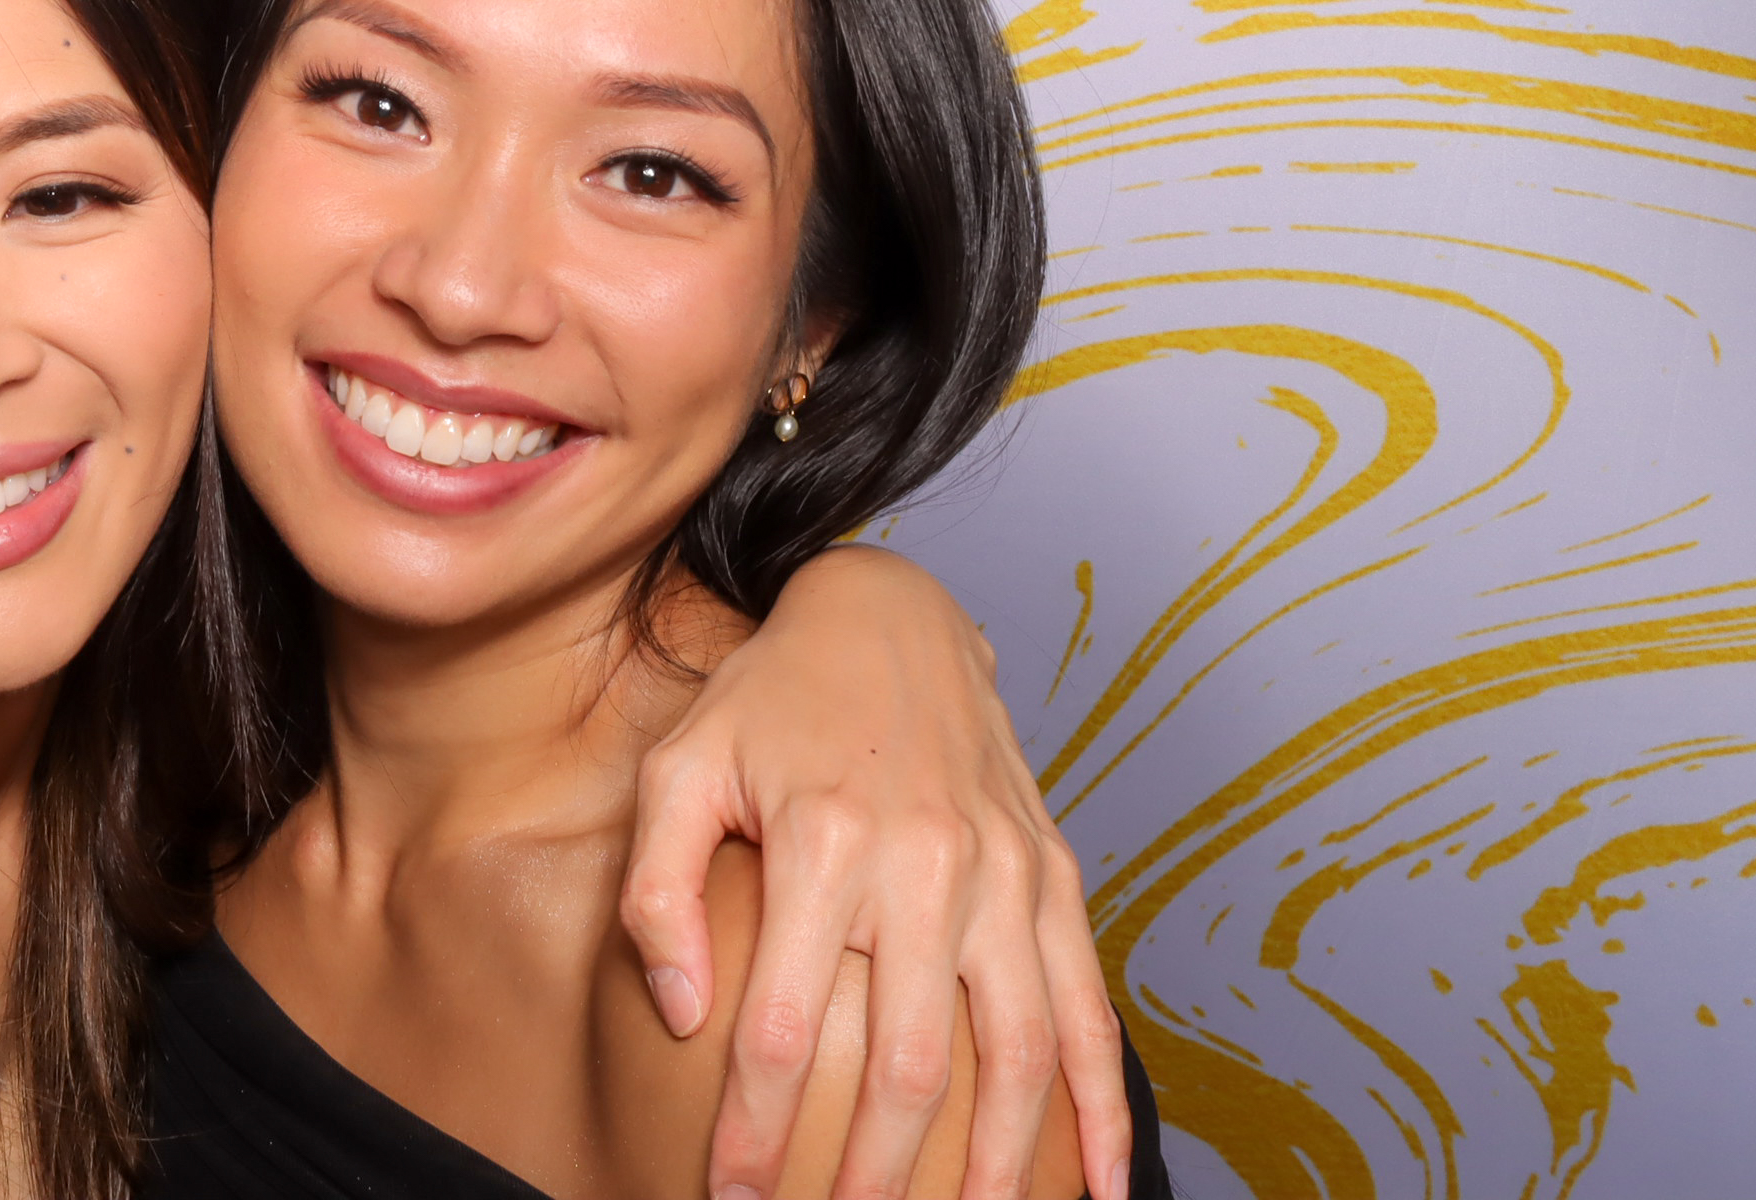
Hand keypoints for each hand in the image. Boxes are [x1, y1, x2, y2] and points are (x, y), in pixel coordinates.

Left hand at [619, 547, 1128, 1199]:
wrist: (888, 614)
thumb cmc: (767, 701)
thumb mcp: (679, 769)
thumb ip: (658, 890)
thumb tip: (684, 1013)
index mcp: (827, 842)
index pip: (787, 1031)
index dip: (758, 1132)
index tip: (731, 1197)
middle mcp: (928, 862)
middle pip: (907, 1066)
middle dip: (871, 1179)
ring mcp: (1006, 872)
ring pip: (1013, 1054)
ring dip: (989, 1167)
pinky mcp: (1055, 875)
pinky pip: (1086, 1008)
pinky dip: (1097, 1106)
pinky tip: (1091, 1187)